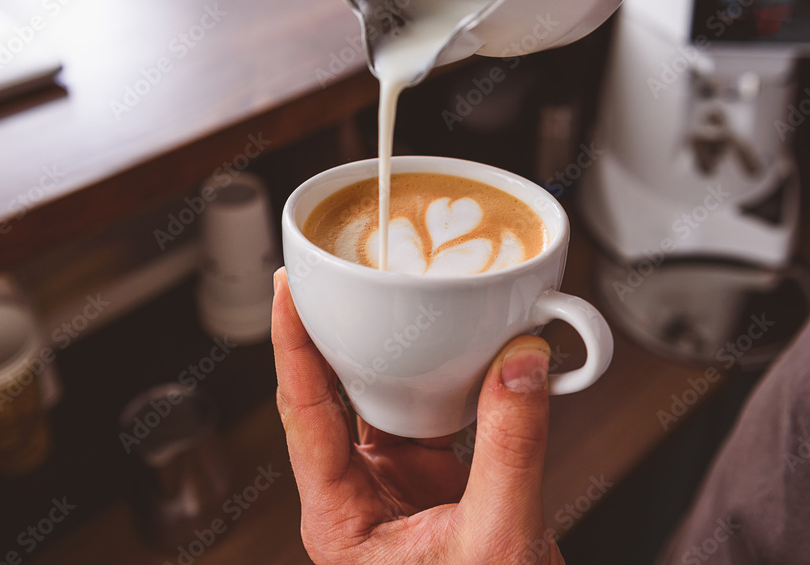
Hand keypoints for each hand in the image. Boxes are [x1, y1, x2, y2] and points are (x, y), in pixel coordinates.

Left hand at [272, 267, 564, 564]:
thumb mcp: (497, 540)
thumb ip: (511, 447)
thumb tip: (522, 361)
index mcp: (341, 517)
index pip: (304, 413)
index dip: (291, 345)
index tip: (286, 287)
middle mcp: (358, 494)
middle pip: (334, 394)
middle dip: (335, 330)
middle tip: (334, 271)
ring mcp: (395, 485)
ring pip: (383, 397)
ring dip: (394, 349)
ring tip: (394, 295)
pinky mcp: (433, 478)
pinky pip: (429, 410)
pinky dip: (446, 376)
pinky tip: (458, 345)